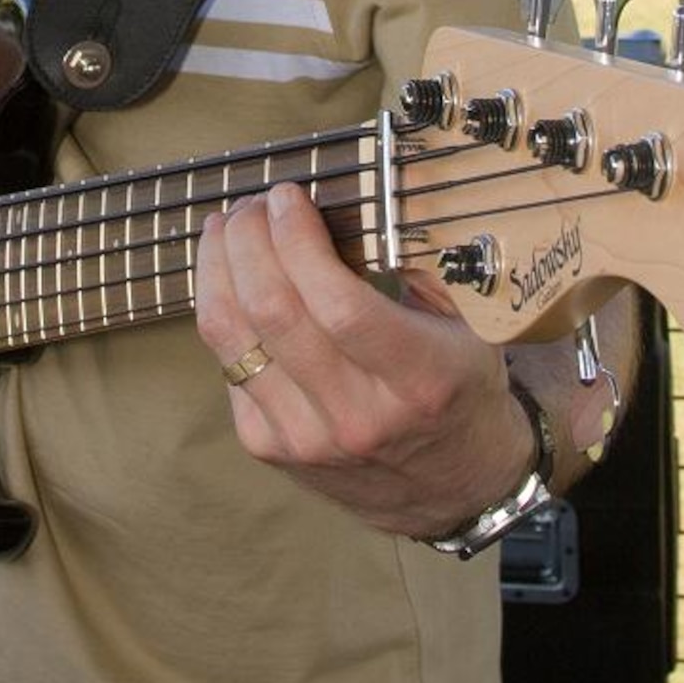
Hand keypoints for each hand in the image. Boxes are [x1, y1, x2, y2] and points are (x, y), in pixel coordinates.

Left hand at [196, 182, 533, 536]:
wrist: (451, 486)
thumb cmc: (458, 385)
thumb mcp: (465, 326)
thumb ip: (412, 269)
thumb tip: (339, 205)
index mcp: (418, 379)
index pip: (339, 305)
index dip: (299, 241)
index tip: (287, 196)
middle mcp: (356, 416)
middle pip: (273, 313)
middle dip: (249, 240)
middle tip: (253, 204)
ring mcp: (305, 438)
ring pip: (231, 338)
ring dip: (218, 267)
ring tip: (226, 228)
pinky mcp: (269, 448)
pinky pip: (227, 364)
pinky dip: (222, 310)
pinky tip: (232, 279)